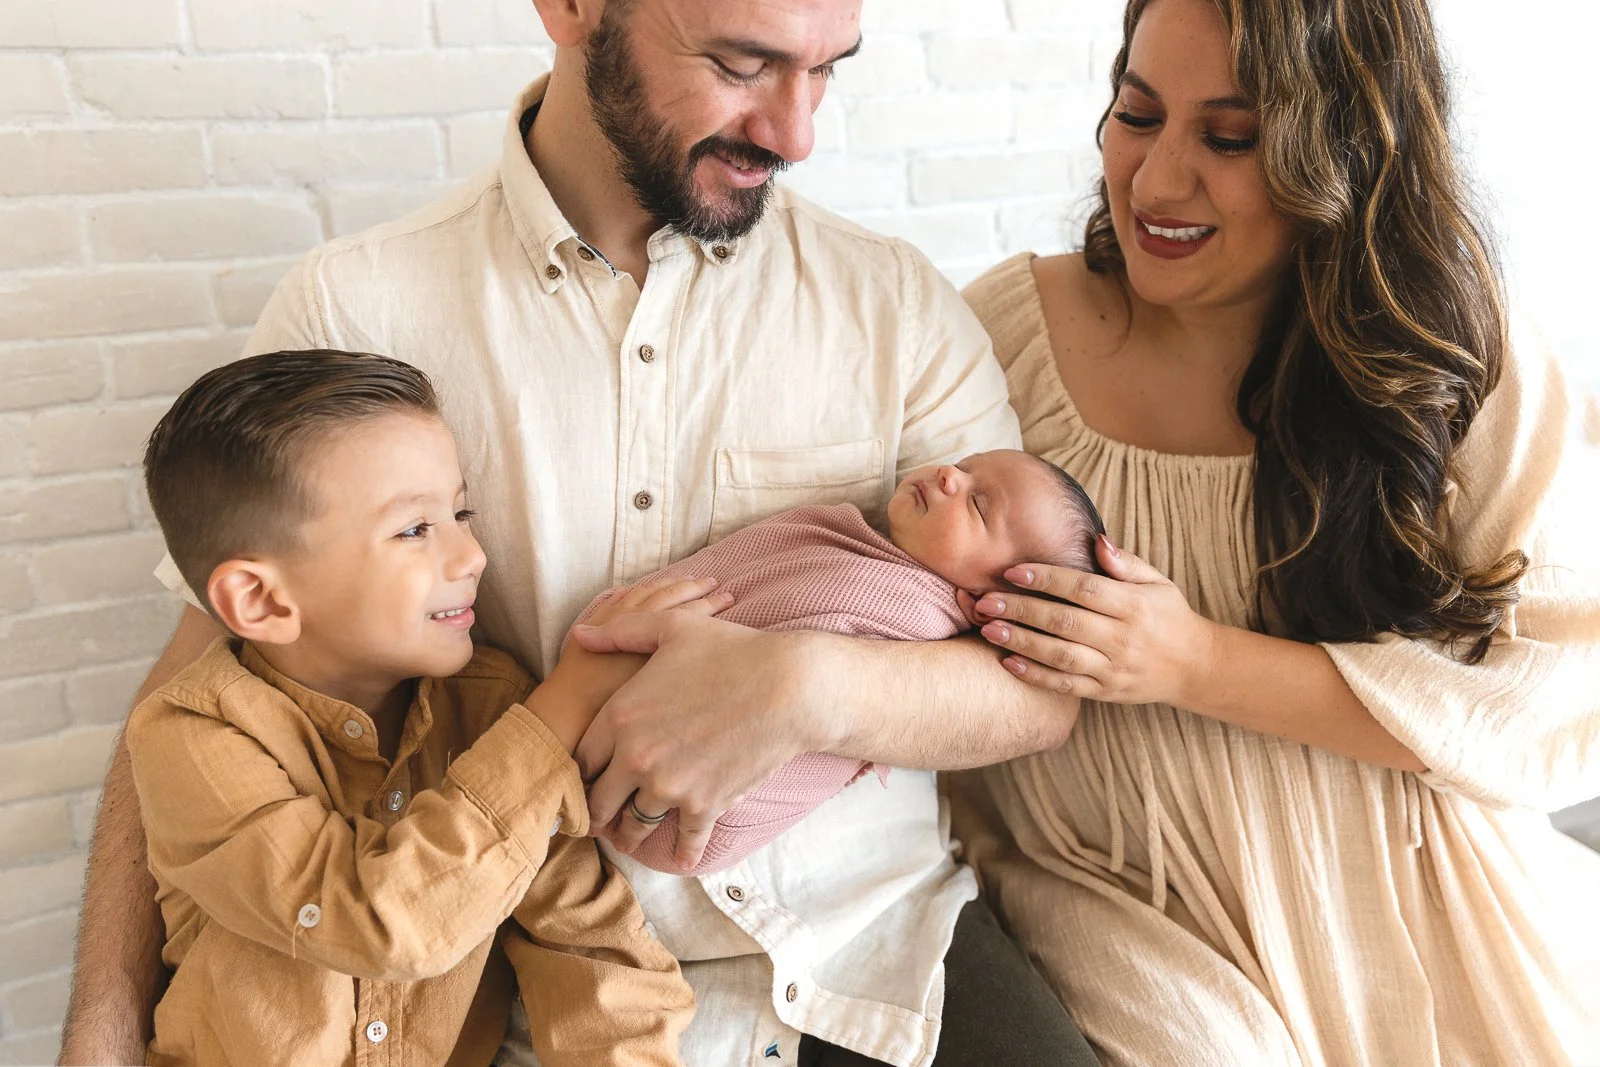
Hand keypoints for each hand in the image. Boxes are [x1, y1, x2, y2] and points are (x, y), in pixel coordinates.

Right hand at [530, 577, 731, 753]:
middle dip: (698, 592)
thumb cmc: (578, 682)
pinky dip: (712, 630)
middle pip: (679, 602)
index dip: (676, 585)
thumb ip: (604, 620)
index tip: (695, 579)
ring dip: (710, 606)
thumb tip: (621, 595)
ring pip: (693, 619)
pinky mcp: (675, 670)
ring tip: (726, 599)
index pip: (657, 594)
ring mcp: (660, 648)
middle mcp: (644, 628)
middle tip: (717, 585)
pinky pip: (698, 643)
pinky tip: (724, 629)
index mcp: (622, 616)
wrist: (579, 712)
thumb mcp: (585, 642)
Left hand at [568, 613, 823, 870]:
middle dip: (596, 811)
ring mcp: (670, 787)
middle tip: (596, 819)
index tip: (582, 778)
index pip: (581, 757)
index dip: (578, 770)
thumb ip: (621, 632)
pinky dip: (683, 852)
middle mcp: (637, 758)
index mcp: (621, 716)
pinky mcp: (705, 805)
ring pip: (635, 825)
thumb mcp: (672, 628)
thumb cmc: (732, 650)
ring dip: (630, 835)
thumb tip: (581, 635)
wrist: (789, 688)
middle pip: (600, 800)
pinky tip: (681, 859)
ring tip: (629, 839)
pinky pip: (686, 840)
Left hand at [972, 535, 1217, 706]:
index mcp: (1134, 606)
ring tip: (988, 630)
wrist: (1194, 667)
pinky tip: (1008, 662)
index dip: (1046, 579)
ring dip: (1020, 642)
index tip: (1013, 571)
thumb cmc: (1169, 616)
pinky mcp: (1105, 692)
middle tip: (985, 601)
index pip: (1083, 589)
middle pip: (1064, 622)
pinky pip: (1066, 685)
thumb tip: (1096, 539)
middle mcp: (1122, 638)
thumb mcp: (1157, 582)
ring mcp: (1113, 668)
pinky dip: (1035, 676)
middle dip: (1021, 610)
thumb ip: (1125, 563)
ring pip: (1060, 655)